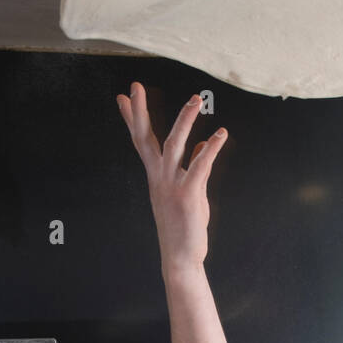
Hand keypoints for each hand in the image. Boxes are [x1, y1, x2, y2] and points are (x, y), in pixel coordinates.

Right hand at [115, 81, 227, 269]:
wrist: (180, 257)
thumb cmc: (184, 225)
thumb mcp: (190, 192)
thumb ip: (194, 166)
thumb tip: (201, 145)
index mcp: (156, 175)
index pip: (141, 141)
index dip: (132, 117)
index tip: (122, 96)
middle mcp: (159, 177)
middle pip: (146, 138)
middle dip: (140, 111)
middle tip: (134, 85)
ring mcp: (171, 185)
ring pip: (174, 145)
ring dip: (185, 120)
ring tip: (196, 99)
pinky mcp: (188, 195)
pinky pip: (200, 166)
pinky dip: (211, 149)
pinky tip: (221, 134)